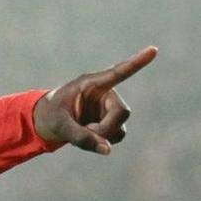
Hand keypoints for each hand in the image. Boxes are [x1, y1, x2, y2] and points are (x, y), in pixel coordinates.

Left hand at [33, 46, 157, 154]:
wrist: (46, 121)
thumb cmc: (50, 116)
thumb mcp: (59, 125)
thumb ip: (80, 136)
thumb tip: (108, 150)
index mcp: (91, 84)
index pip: (117, 73)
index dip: (136, 63)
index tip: (154, 50)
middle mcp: (105, 95)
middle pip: (122, 112)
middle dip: (107, 128)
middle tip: (87, 132)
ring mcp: (109, 109)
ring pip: (120, 128)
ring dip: (103, 136)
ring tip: (81, 131)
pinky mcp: (110, 123)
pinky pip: (115, 137)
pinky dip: (102, 142)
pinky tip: (87, 136)